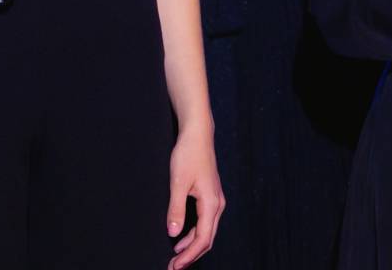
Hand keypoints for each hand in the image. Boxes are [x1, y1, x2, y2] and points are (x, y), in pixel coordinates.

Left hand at [166, 125, 223, 268]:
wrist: (198, 134)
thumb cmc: (189, 154)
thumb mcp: (178, 182)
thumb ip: (176, 209)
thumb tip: (173, 233)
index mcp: (212, 204)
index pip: (202, 239)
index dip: (189, 256)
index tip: (175, 265)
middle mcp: (217, 205)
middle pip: (207, 239)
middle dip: (191, 256)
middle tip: (174, 266)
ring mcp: (215, 201)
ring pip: (206, 231)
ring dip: (192, 246)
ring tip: (177, 256)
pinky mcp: (210, 196)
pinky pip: (205, 222)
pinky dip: (194, 233)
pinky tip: (182, 237)